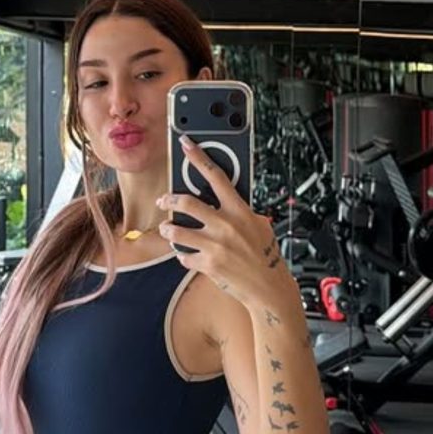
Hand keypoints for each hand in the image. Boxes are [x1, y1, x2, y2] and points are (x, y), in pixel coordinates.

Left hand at [156, 136, 298, 309]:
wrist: (269, 288)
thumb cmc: (265, 256)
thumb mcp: (259, 225)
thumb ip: (240, 211)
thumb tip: (225, 198)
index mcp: (240, 211)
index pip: (216, 176)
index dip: (199, 157)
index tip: (186, 145)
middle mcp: (225, 225)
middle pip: (186, 203)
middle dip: (169, 200)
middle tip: (163, 201)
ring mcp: (215, 245)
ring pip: (177, 231)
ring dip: (168, 229)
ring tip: (168, 229)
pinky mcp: (207, 264)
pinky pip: (183, 256)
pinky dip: (182, 255)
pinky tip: (187, 254)